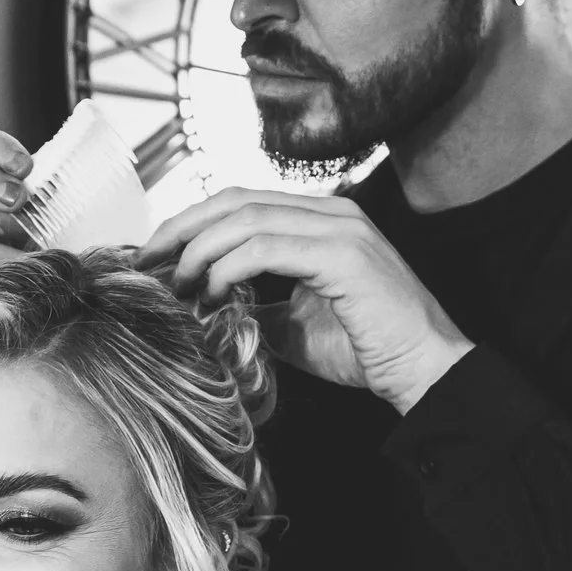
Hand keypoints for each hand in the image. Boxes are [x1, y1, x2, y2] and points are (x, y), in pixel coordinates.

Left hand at [138, 189, 472, 412]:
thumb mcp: (294, 326)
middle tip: (147, 263)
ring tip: (179, 285)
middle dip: (182, 229)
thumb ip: (255, 306)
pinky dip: (229, 268)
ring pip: (246, 218)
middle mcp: (329, 212)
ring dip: (201, 251)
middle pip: (234, 200)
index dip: (191, 225)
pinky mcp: (343, 254)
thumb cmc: (366, 350)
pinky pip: (267, 247)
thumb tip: (206, 307)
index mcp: (319, 220)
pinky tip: (214, 294)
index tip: (156, 259)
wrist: (424, 370)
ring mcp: (339, 228)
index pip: (240, 203)